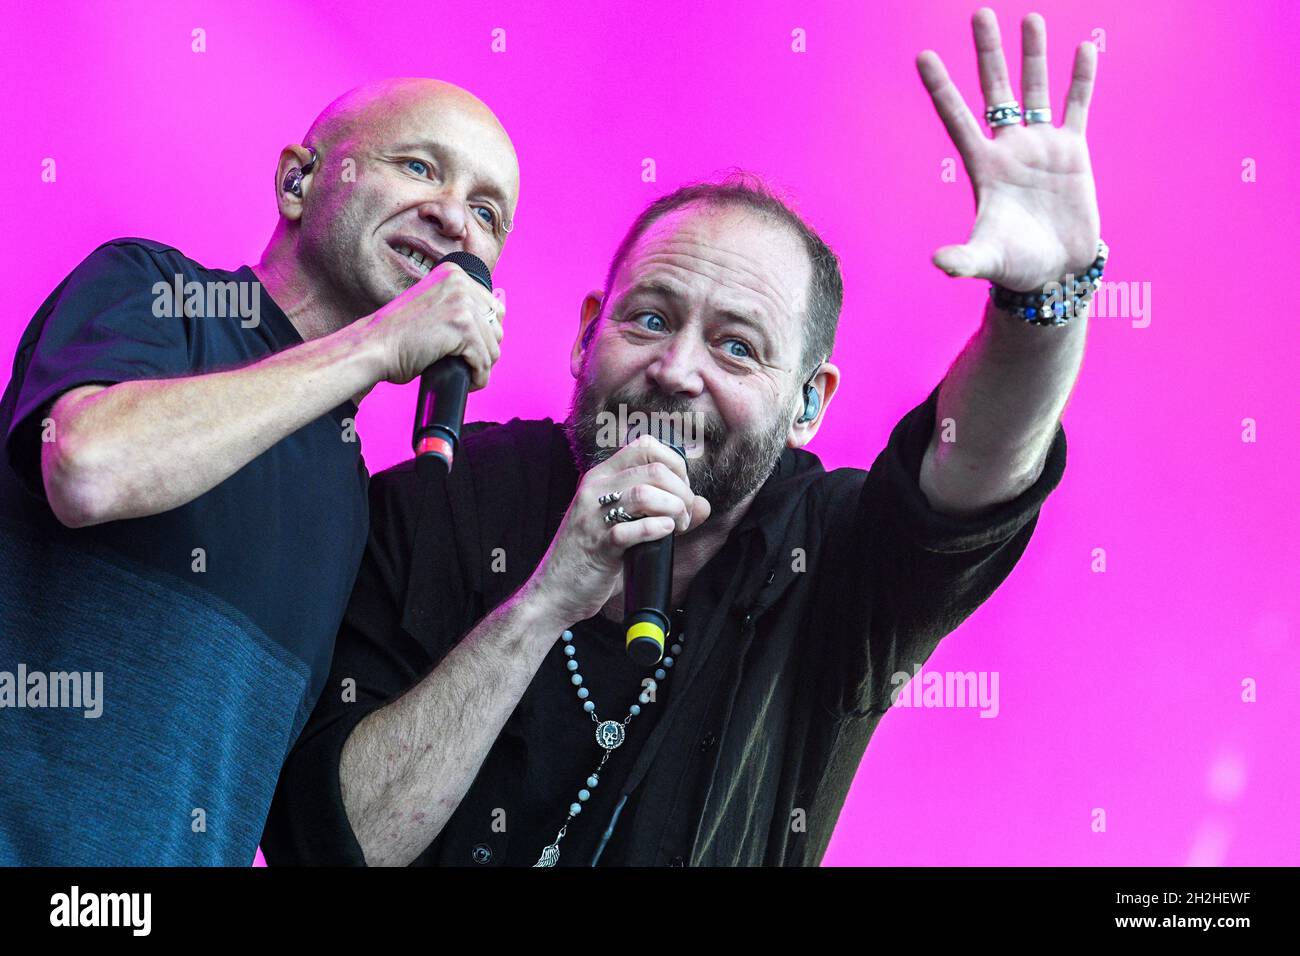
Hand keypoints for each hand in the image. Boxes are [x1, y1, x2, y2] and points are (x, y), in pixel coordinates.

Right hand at [362, 259, 504, 387]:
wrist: (373, 348)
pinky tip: (468, 382)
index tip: (470, 348)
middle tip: (466, 363)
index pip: (493, 306)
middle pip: (496, 325)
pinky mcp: (461, 326)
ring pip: (493, 346)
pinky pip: (484, 360)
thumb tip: (499, 316)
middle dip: (485, 349)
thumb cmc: (399, 336)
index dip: (485, 333)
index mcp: (453, 272)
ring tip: (465, 373)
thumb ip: (459, 304)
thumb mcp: (432, 307)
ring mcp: (461, 302)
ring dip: (482, 366)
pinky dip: (478, 377)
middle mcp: (459, 281)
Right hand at [525, 435, 711, 626]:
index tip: (682, 490)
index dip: (675, 464)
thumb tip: (704, 505)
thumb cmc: (594, 557)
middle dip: (681, 492)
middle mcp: (594, 489)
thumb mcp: (624, 524)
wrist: (554, 591)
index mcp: (601, 477)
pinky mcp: (597, 546)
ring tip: (677, 527)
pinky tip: (665, 533)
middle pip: (653, 470)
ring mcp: (593, 517)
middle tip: (684, 516)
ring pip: (645, 494)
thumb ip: (662, 510)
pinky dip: (656, 529)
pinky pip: (630, 529)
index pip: (645, 446)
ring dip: (673, 509)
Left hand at [917, 9, 1100, 291]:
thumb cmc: (1016, 266)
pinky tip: (1082, 47)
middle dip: (988, 53)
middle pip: (995, 90)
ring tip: (1030, 17)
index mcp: (983, 166)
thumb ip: (964, 259)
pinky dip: (1080, 79)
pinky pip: (1077, 107)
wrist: (1055, 272)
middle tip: (980, 13)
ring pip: (1036, 90)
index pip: (956, 118)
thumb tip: (940, 263)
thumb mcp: (988, 260)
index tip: (924, 55)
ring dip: (1033, 55)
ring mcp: (1041, 146)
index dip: (941, 88)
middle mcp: (1009, 148)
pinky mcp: (1073, 151)